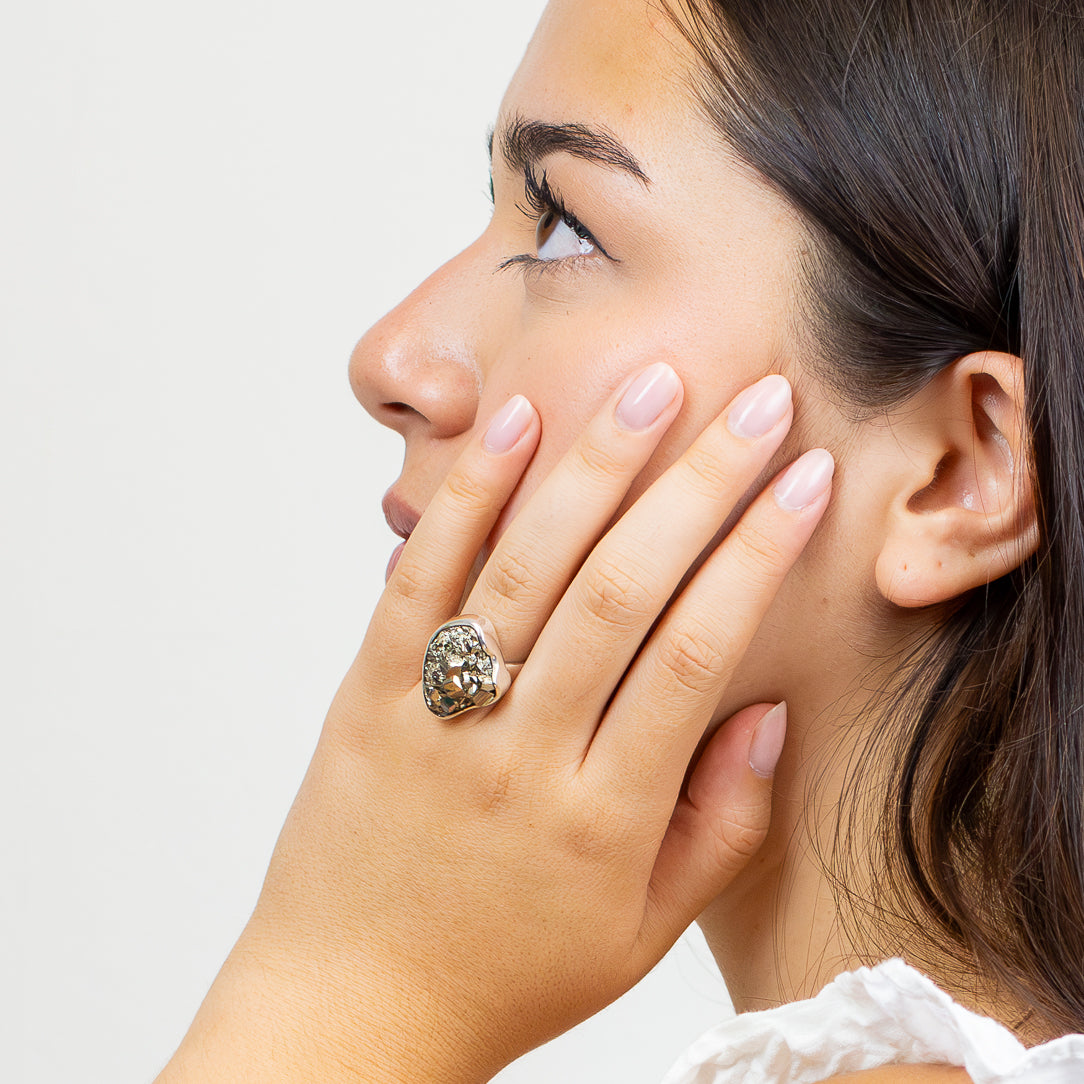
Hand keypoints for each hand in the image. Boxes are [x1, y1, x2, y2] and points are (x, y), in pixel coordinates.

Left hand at [157, 364, 832, 1083]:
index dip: (760, 556)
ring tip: (653, 385)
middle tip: (758, 400)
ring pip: (526, 569)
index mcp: (603, 818)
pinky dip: (469, 497)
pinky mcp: (368, 694)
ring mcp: (438, 717)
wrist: (354, 1001)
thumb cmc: (510, 970)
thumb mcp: (641, 931)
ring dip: (595, 466)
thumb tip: (768, 708)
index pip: (697, 655)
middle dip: (700, 483)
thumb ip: (720, 824)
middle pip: (622, 591)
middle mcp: (522, 754)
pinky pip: (420, 580)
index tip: (808, 479)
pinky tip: (516, 424)